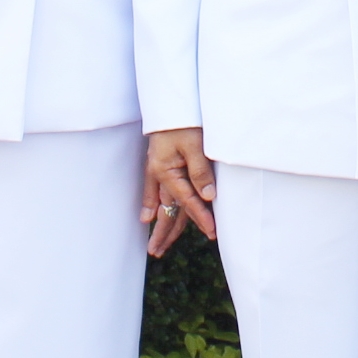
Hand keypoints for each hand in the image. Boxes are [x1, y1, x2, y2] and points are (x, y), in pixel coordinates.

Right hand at [144, 128, 215, 253]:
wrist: (172, 103)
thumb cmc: (184, 122)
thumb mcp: (195, 146)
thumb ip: (201, 172)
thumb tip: (208, 197)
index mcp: (169, 172)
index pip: (188, 201)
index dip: (201, 218)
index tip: (212, 233)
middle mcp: (160, 175)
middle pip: (167, 210)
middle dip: (165, 233)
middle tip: (158, 253)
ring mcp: (157, 171)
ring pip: (161, 204)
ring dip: (159, 225)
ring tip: (154, 246)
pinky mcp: (158, 165)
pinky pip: (152, 190)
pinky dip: (149, 204)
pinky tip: (145, 217)